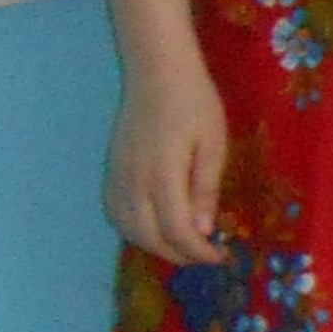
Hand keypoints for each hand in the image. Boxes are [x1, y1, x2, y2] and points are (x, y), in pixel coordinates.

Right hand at [104, 50, 227, 266]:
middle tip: (206, 256)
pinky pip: (116, 213)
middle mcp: (133, 183)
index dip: (199, 252)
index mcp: (162, 177)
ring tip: (185, 246)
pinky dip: (134, 231)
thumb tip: (203, 230)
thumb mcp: (214, 144)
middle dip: (179, 255)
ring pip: (128, 230)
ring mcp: (118, 178)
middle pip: (149, 238)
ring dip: (156, 246)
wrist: (156, 74)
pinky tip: (155, 229)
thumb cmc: (194, 103)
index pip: (177, 232)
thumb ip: (205, 189)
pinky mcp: (111, 171)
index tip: (221, 257)